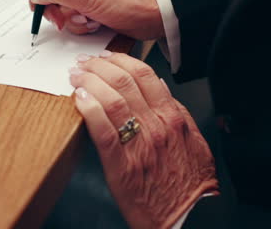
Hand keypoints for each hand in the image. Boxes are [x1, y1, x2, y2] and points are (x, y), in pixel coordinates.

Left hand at [69, 52, 218, 227]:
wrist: (189, 216)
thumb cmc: (190, 184)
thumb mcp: (194, 140)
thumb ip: (177, 112)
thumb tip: (161, 87)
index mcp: (172, 116)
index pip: (144, 75)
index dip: (120, 61)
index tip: (107, 57)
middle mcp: (156, 124)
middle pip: (124, 82)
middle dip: (99, 67)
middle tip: (85, 62)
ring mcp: (139, 143)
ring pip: (111, 100)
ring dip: (89, 82)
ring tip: (76, 76)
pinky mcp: (121, 164)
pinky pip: (102, 129)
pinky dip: (89, 109)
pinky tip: (79, 99)